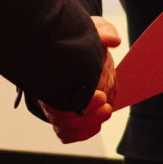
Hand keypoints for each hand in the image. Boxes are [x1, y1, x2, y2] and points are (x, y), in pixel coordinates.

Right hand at [40, 16, 120, 143]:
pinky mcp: (62, 117)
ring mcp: (55, 106)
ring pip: (64, 126)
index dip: (78, 98)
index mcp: (50, 71)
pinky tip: (97, 125)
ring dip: (87, 123)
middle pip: (59, 113)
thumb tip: (113, 40)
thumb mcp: (90, 30)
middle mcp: (48, 91)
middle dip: (85, 112)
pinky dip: (81, 133)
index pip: (56, 90)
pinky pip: (66, 133)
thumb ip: (103, 31)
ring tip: (107, 110)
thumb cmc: (78, 41)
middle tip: (104, 100)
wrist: (70, 52)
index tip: (98, 93)